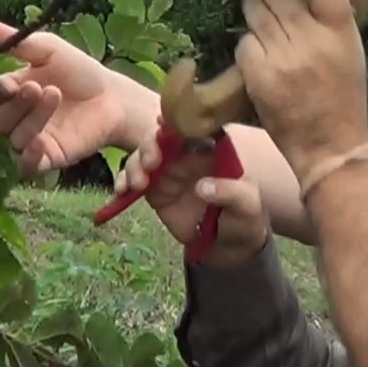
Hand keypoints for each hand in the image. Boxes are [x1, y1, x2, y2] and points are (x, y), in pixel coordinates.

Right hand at [0, 19, 158, 176]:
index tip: (11, 83)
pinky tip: (40, 141)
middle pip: (0, 119)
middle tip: (38, 88)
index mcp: (14, 92)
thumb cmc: (80, 71)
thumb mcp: (49, 49)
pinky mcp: (48, 157)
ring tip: (55, 95)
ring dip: (32, 119)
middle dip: (17, 104)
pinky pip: (27, 166)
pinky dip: (29, 156)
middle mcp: (18, 118)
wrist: (113, 96)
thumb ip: (16, 41)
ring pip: (15, 138)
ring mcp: (32, 139)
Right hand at [118, 132, 267, 266]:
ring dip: (136, 163)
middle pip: (163, 136)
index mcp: (213, 147)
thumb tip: (202, 187)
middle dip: (151, 143)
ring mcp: (168, 169)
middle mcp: (187, 152)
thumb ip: (229, 193)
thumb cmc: (243, 216)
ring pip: (144, 154)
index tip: (163, 124)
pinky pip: (134, 179)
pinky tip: (121, 190)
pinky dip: (124, 181)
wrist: (226, 244)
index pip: (194, 126)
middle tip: (150, 161)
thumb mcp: (246, 205)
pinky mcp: (154, 189)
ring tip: (138, 182)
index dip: (177, 121)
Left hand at [234, 0, 367, 175]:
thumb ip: (329, 21)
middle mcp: (311, 38)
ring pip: (256, 13)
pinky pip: (244, 43)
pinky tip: (256, 52)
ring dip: (253, 7)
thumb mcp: (350, 52)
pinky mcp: (258, 74)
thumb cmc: (343, 98)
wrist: (330, 146)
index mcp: (341, 31)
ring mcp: (282, 56)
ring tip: (254, 9)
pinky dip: (248, 44)